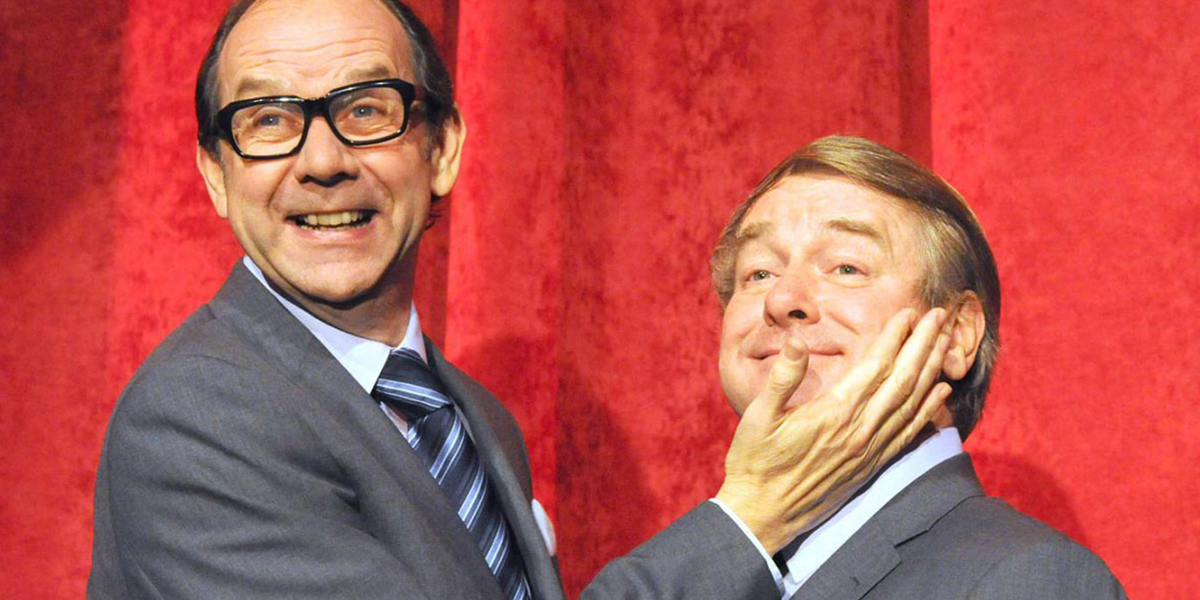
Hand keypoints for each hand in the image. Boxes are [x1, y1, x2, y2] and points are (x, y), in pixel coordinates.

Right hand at [715, 307, 953, 553]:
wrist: (763, 513)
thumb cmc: (755, 462)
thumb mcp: (758, 416)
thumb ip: (782, 378)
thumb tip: (798, 341)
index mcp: (834, 413)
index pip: (875, 367)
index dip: (895, 337)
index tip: (909, 313)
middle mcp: (860, 430)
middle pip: (903, 380)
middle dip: (924, 345)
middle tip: (940, 316)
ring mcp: (869, 450)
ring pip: (912, 403)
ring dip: (931, 370)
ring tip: (946, 342)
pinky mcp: (870, 465)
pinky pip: (908, 433)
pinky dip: (928, 410)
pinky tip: (941, 393)